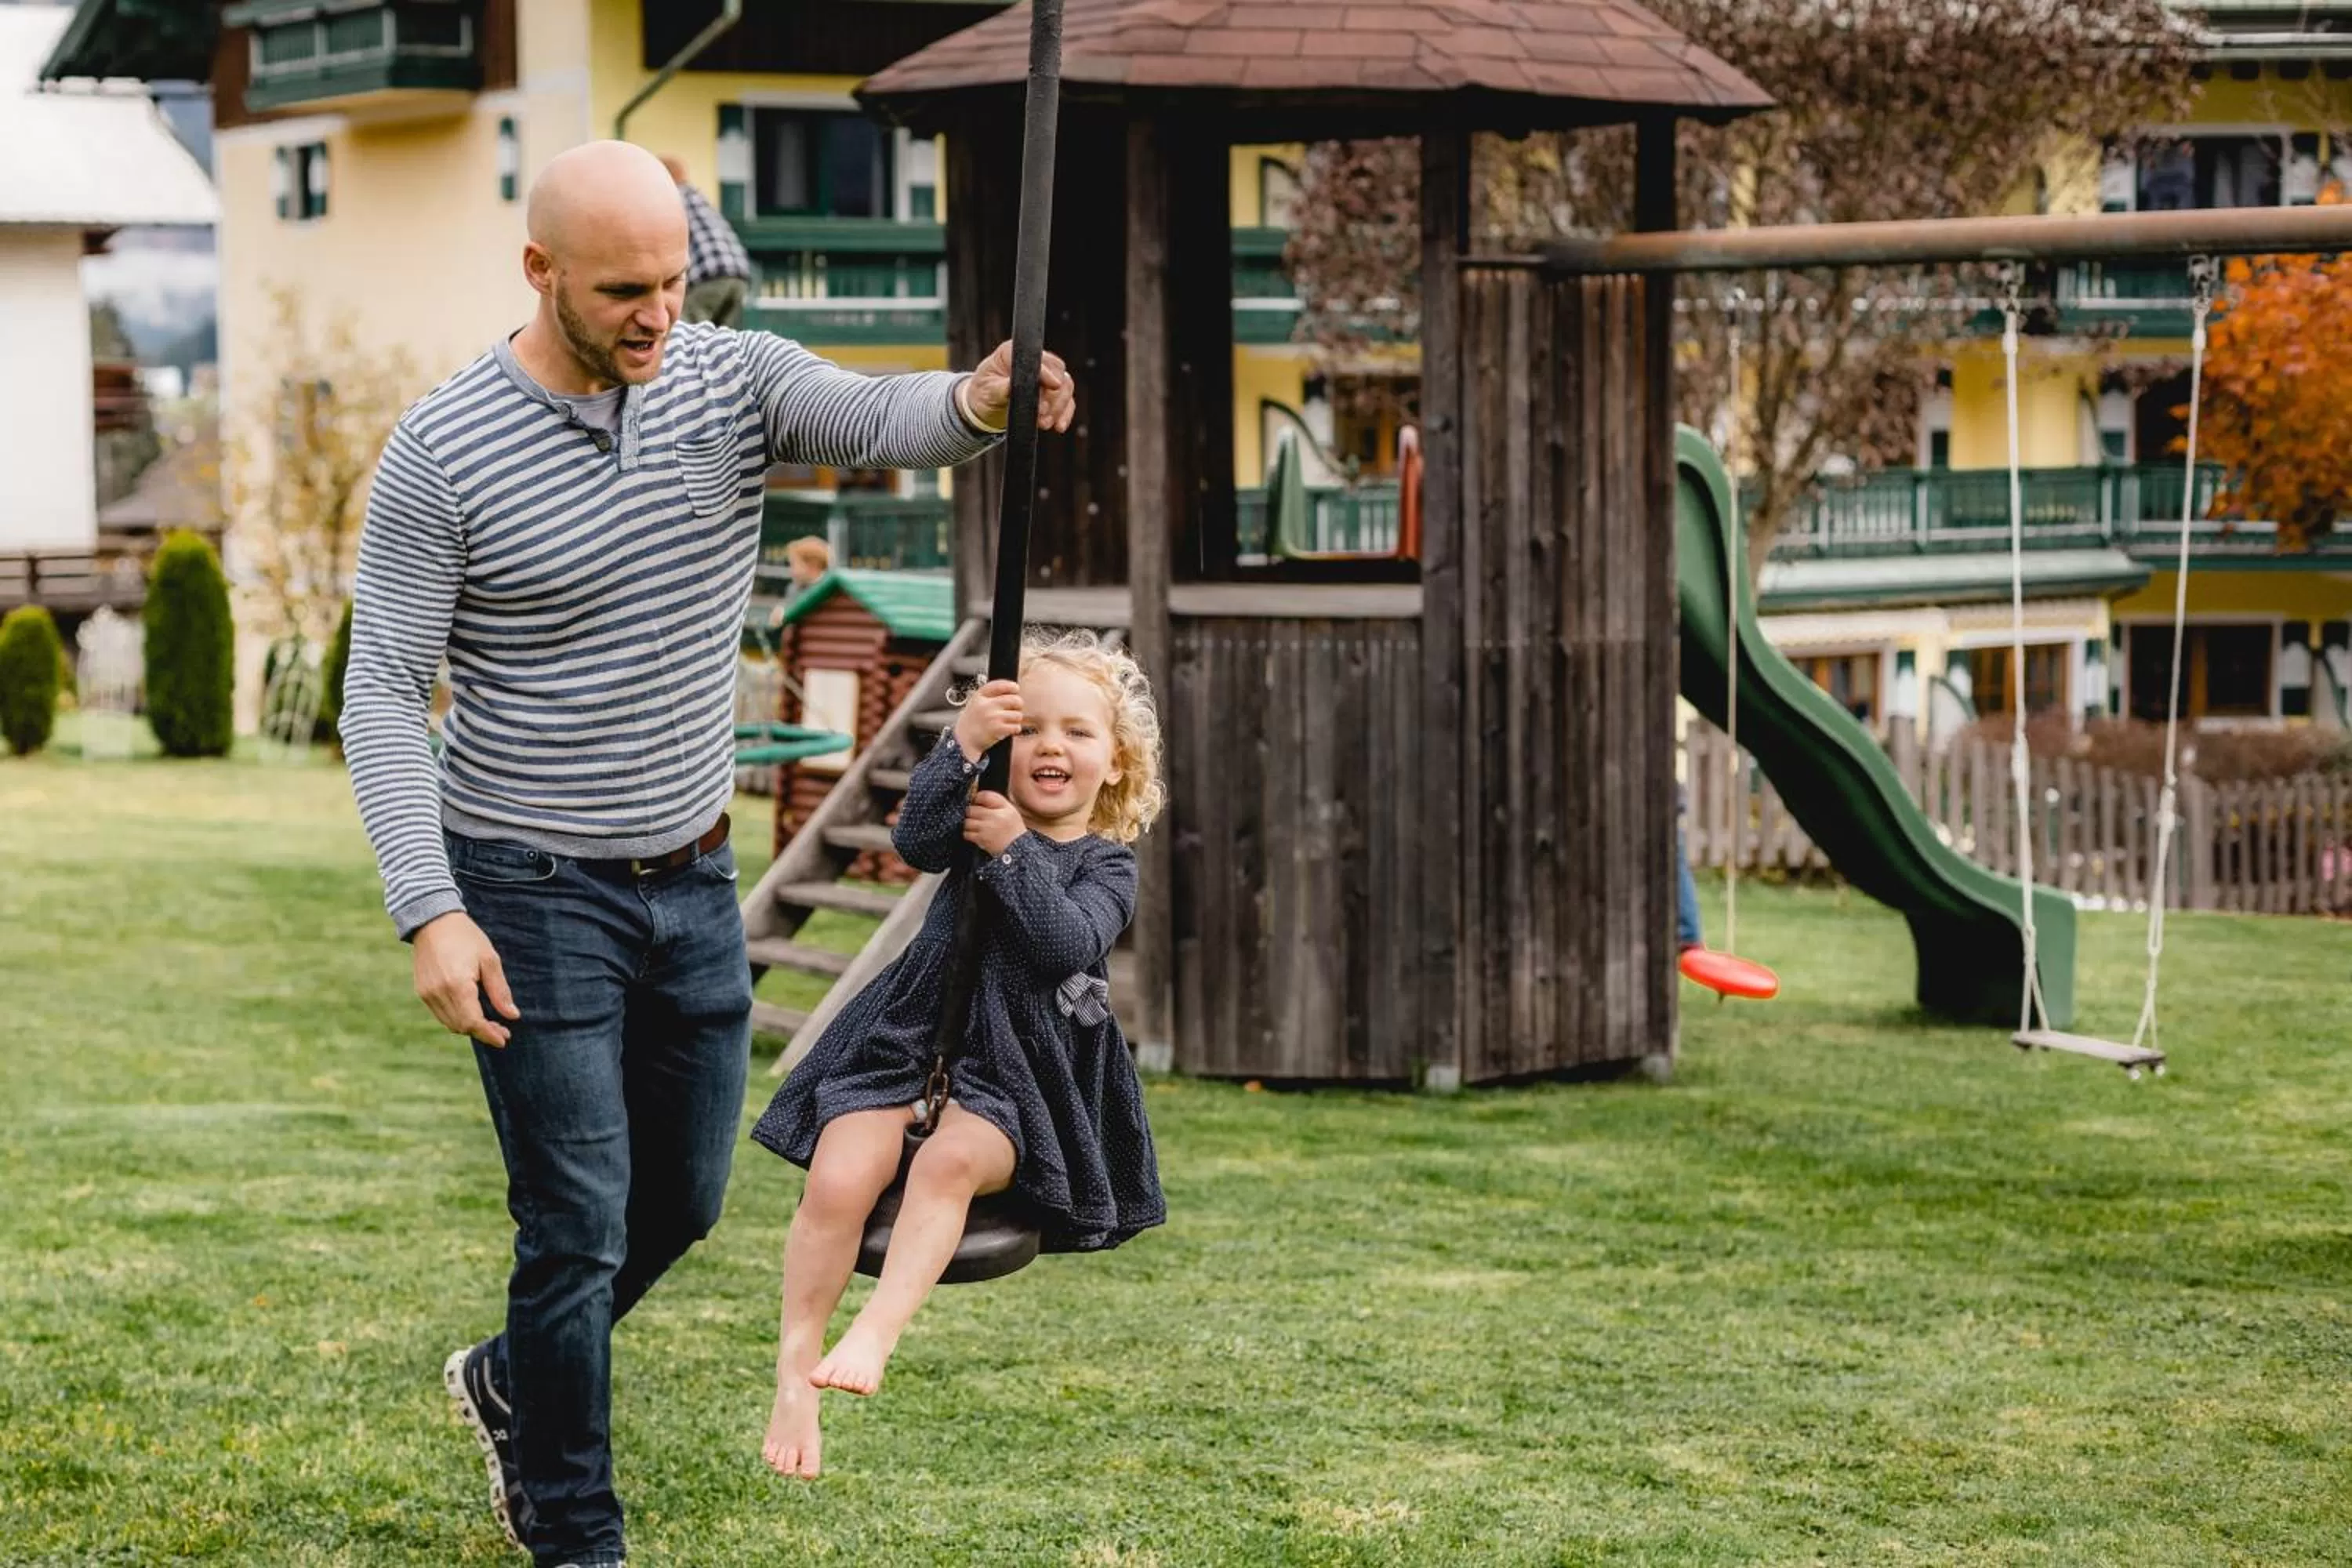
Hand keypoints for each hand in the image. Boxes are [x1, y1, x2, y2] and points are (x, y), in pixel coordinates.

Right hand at [412, 912, 520, 1047]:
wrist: (433, 922)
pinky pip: (440, 1014)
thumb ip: (500, 991)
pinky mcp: (422, 991)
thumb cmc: (466, 937)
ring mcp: (427, 994)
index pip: (473, 1022)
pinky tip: (471, 1012)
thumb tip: (512, 1015)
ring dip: (469, 1027)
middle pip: (461, 1026)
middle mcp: (438, 993)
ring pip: (450, 1023)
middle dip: (482, 1032)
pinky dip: (456, 1018)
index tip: (504, 1039)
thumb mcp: (490, 960)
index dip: (489, 1034)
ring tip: (490, 1023)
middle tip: (502, 1030)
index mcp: (457, 985)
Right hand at [953, 678, 1022, 762]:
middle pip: (1014, 700)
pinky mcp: (996, 729)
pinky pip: (1016, 726)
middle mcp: (986, 705)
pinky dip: (1015, 729)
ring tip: (1009, 722)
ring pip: (1017, 714)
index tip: (1016, 689)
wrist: (964, 739)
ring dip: (1016, 719)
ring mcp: (992, 717)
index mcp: (980, 696)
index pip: (1000, 685)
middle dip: (1018, 705)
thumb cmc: (974, 720)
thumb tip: (1015, 688)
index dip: (1011, 686)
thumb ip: (991, 695)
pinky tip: (1009, 729)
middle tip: (1015, 709)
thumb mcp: (976, 703)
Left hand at [963, 790, 1026, 856]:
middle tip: (976, 816)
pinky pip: (967, 833)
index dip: (977, 798)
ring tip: (977, 826)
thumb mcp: (1011, 810)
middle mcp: (995, 816)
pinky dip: (969, 834)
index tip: (977, 801)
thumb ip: (997, 801)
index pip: (985, 796)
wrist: (1017, 848)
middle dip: (972, 812)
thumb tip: (978, 796)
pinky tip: (976, 834)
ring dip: (970, 824)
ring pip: (968, 821)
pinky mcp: (982, 839)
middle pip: (972, 809)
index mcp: (1004, 808)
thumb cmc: (1013, 829)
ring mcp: (987, 828)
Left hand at [964, 342, 1074, 433]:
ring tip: (1045, 423)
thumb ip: (1001, 388)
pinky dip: (1065, 413)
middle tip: (1043, 414)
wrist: (983, 407)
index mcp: (1013, 352)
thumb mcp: (987, 390)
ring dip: (1059, 407)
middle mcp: (1033, 360)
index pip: (1037, 359)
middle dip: (1054, 395)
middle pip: (1057, 372)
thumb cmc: (982, 393)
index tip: (1054, 386)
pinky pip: (1067, 400)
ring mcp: (1045, 375)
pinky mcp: (1051, 392)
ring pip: (1065, 386)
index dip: (1047, 372)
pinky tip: (1059, 426)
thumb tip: (1014, 386)